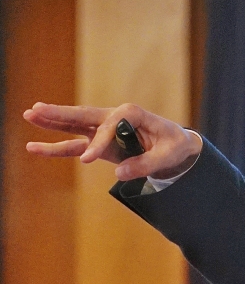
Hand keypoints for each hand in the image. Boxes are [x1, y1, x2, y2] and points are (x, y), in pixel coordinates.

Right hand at [23, 102, 202, 180]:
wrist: (176, 146)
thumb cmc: (174, 146)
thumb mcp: (168, 155)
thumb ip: (145, 164)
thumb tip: (120, 173)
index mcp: (133, 113)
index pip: (111, 125)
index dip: (99, 142)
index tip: (89, 159)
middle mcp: (115, 117)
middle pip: (85, 114)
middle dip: (61, 113)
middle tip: (37, 109)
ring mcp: (105, 130)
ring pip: (75, 125)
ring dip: (53, 122)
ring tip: (29, 116)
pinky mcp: (101, 144)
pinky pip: (76, 146)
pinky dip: (56, 147)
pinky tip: (35, 147)